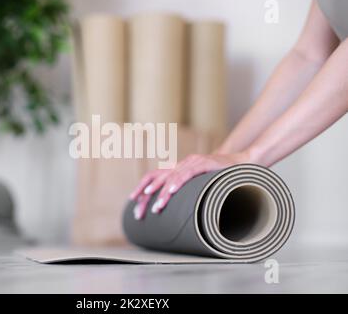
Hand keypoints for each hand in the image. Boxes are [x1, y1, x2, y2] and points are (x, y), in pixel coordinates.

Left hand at [129, 152, 250, 219]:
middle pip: (158, 176)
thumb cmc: (218, 177)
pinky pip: (188, 172)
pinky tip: (172, 190)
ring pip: (172, 176)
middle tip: (140, 211)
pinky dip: (179, 181)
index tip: (133, 200)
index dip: (143, 186)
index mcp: (178, 168)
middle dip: (147, 194)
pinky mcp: (205, 162)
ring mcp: (193, 162)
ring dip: (163, 193)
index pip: (155, 175)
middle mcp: (182, 163)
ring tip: (157, 207)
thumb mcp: (199, 186)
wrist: (241, 162)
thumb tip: (174, 210)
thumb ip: (186, 192)